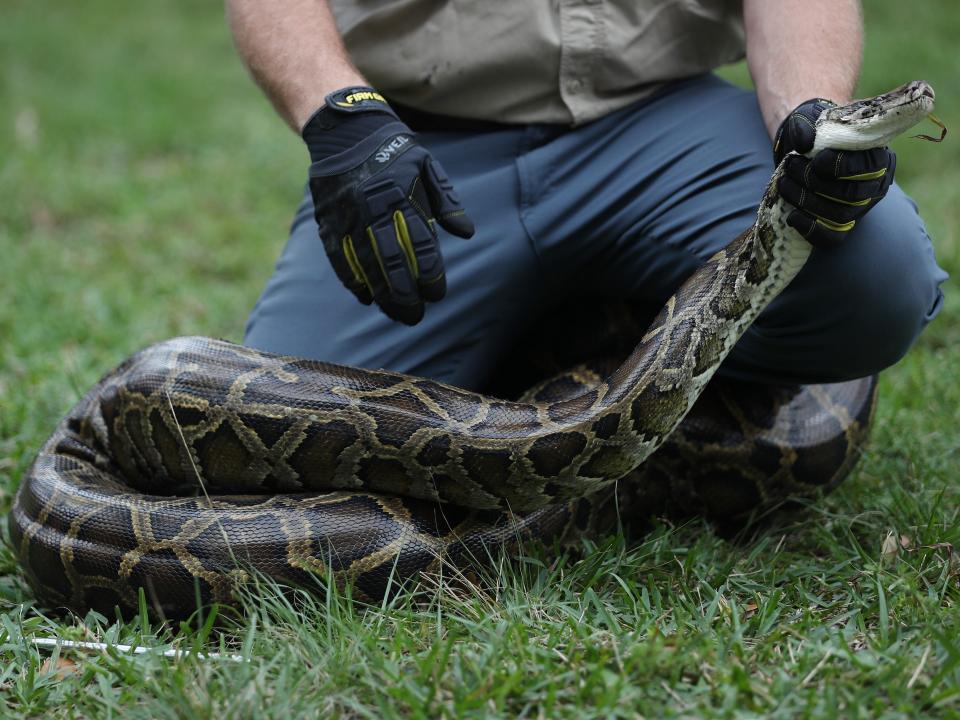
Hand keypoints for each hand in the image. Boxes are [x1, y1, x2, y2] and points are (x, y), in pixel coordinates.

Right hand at [302, 87, 473, 324]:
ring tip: (395, 314)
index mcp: (401, 195)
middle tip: (416, 316)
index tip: (437, 294)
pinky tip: (366, 297)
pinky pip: (340, 256)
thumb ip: (446, 201)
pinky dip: (352, 279)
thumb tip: (467, 234)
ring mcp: (348, 215)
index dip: (429, 273)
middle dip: (405, 293)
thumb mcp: (426, 166)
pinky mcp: (328, 220)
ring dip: (381, 293)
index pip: (420, 243)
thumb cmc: (394, 150)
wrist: (345, 130)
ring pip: (365, 263)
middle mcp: (373, 207)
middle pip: (391, 260)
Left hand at [773, 98, 895, 246]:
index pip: (870, 167)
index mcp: (878, 157)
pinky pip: (831, 238)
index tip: (817, 158)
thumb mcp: (810, 121)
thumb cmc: (814, 134)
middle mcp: (875, 186)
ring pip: (838, 215)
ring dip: (805, 201)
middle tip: (790, 165)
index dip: (841, 165)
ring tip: (783, 181)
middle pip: (851, 194)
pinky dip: (810, 229)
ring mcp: (859, 209)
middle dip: (814, 181)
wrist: (803, 150)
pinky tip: (791, 216)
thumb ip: (807, 126)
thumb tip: (804, 143)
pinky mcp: (842, 226)